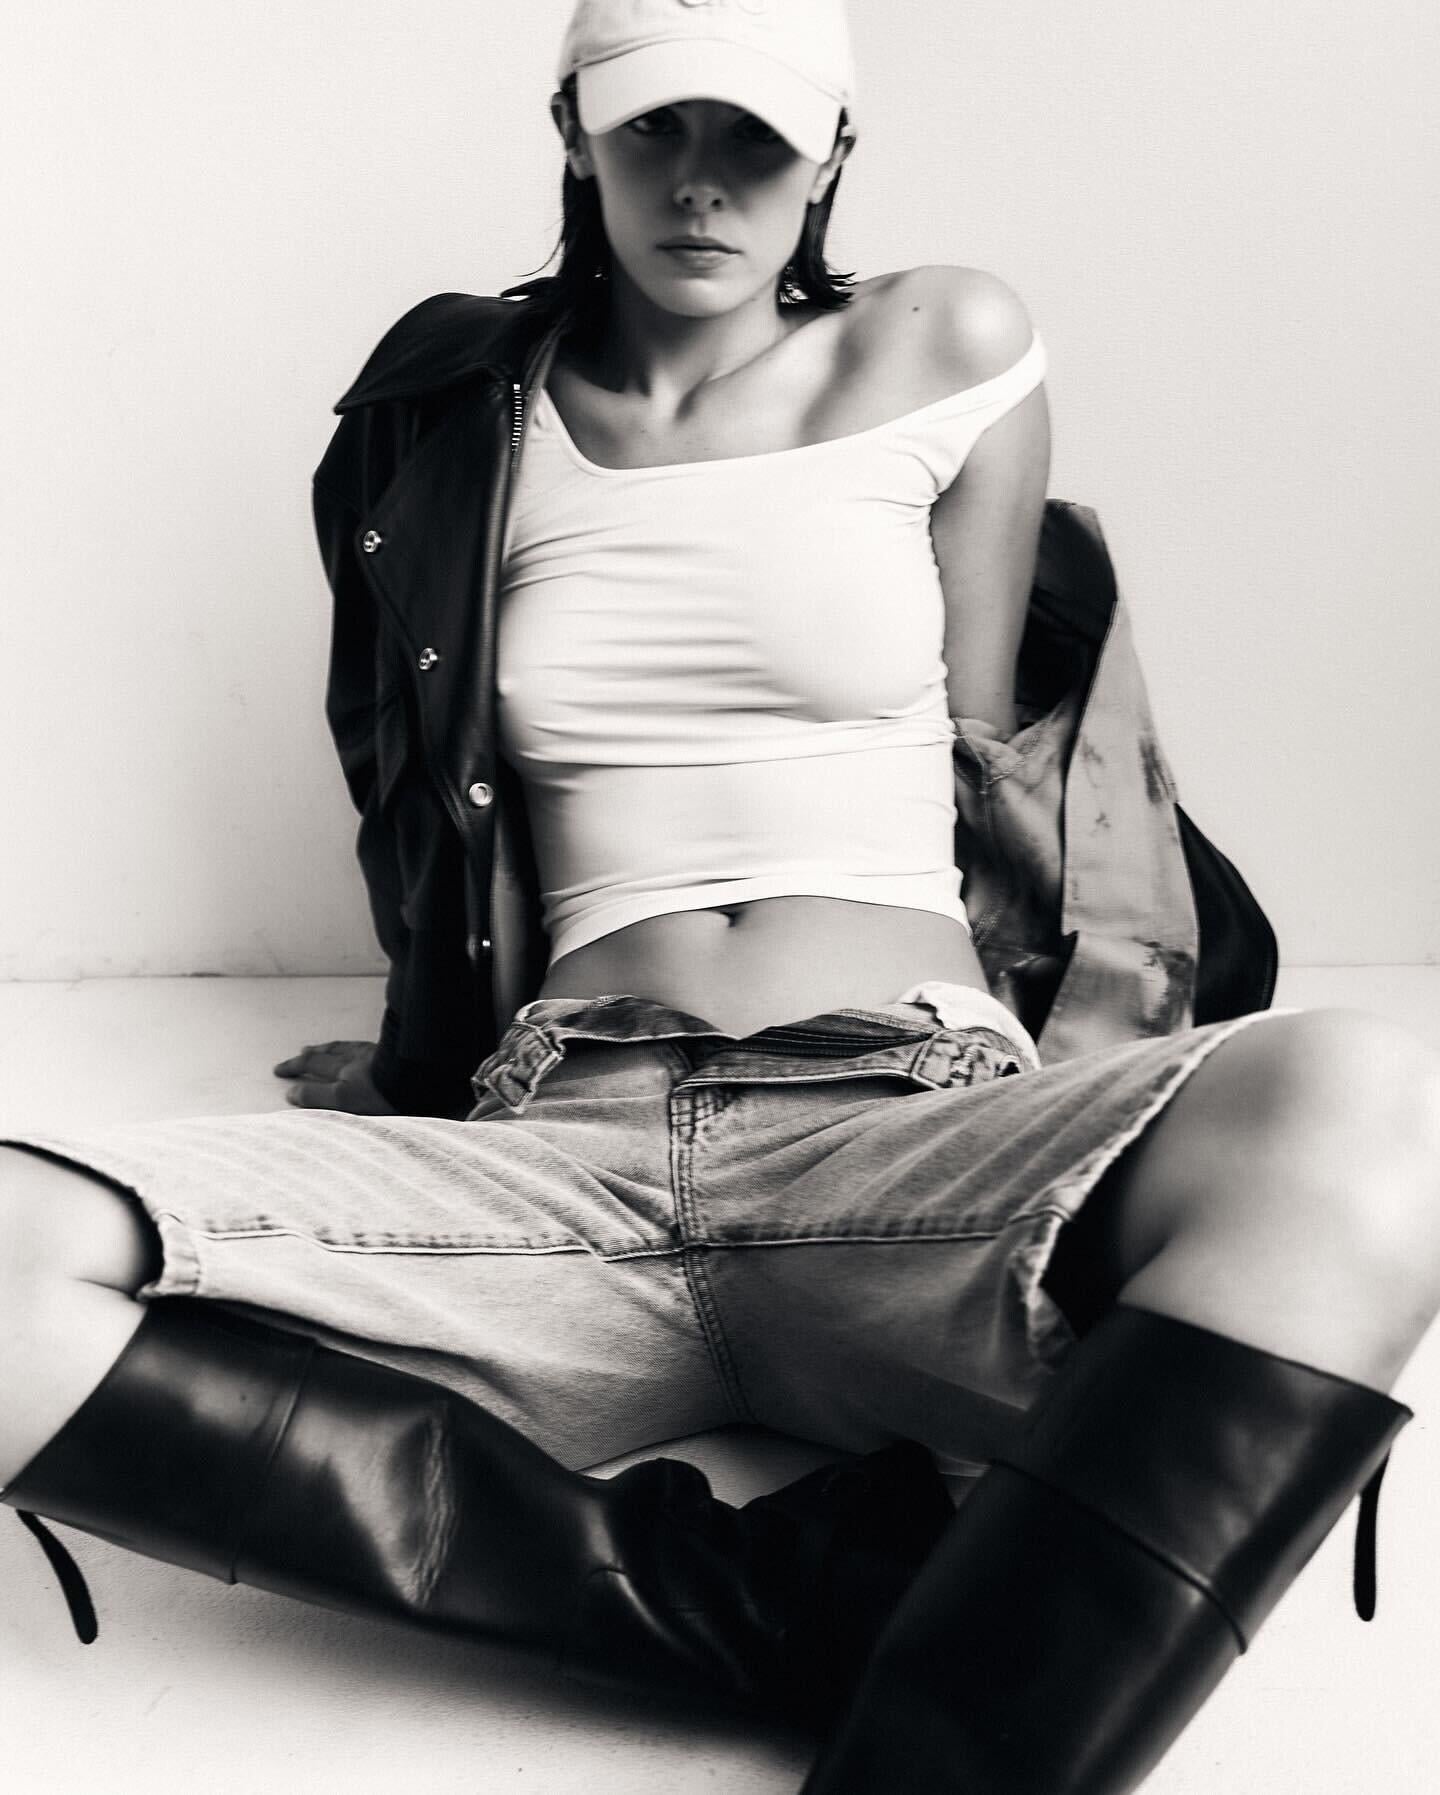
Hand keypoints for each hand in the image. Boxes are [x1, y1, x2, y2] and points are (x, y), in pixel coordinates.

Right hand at [272, 1040, 395, 1114]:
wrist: (421, 1078)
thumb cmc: (386, 1094)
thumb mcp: (345, 1100)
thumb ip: (317, 1096)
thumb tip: (292, 1093)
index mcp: (345, 1071)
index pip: (314, 1067)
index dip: (295, 1068)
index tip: (280, 1071)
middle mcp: (359, 1059)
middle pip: (330, 1054)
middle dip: (311, 1055)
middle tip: (301, 1053)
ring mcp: (379, 1055)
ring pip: (350, 1048)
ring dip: (333, 1048)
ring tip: (325, 1048)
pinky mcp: (396, 1053)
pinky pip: (370, 1047)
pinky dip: (358, 1047)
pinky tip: (363, 1049)